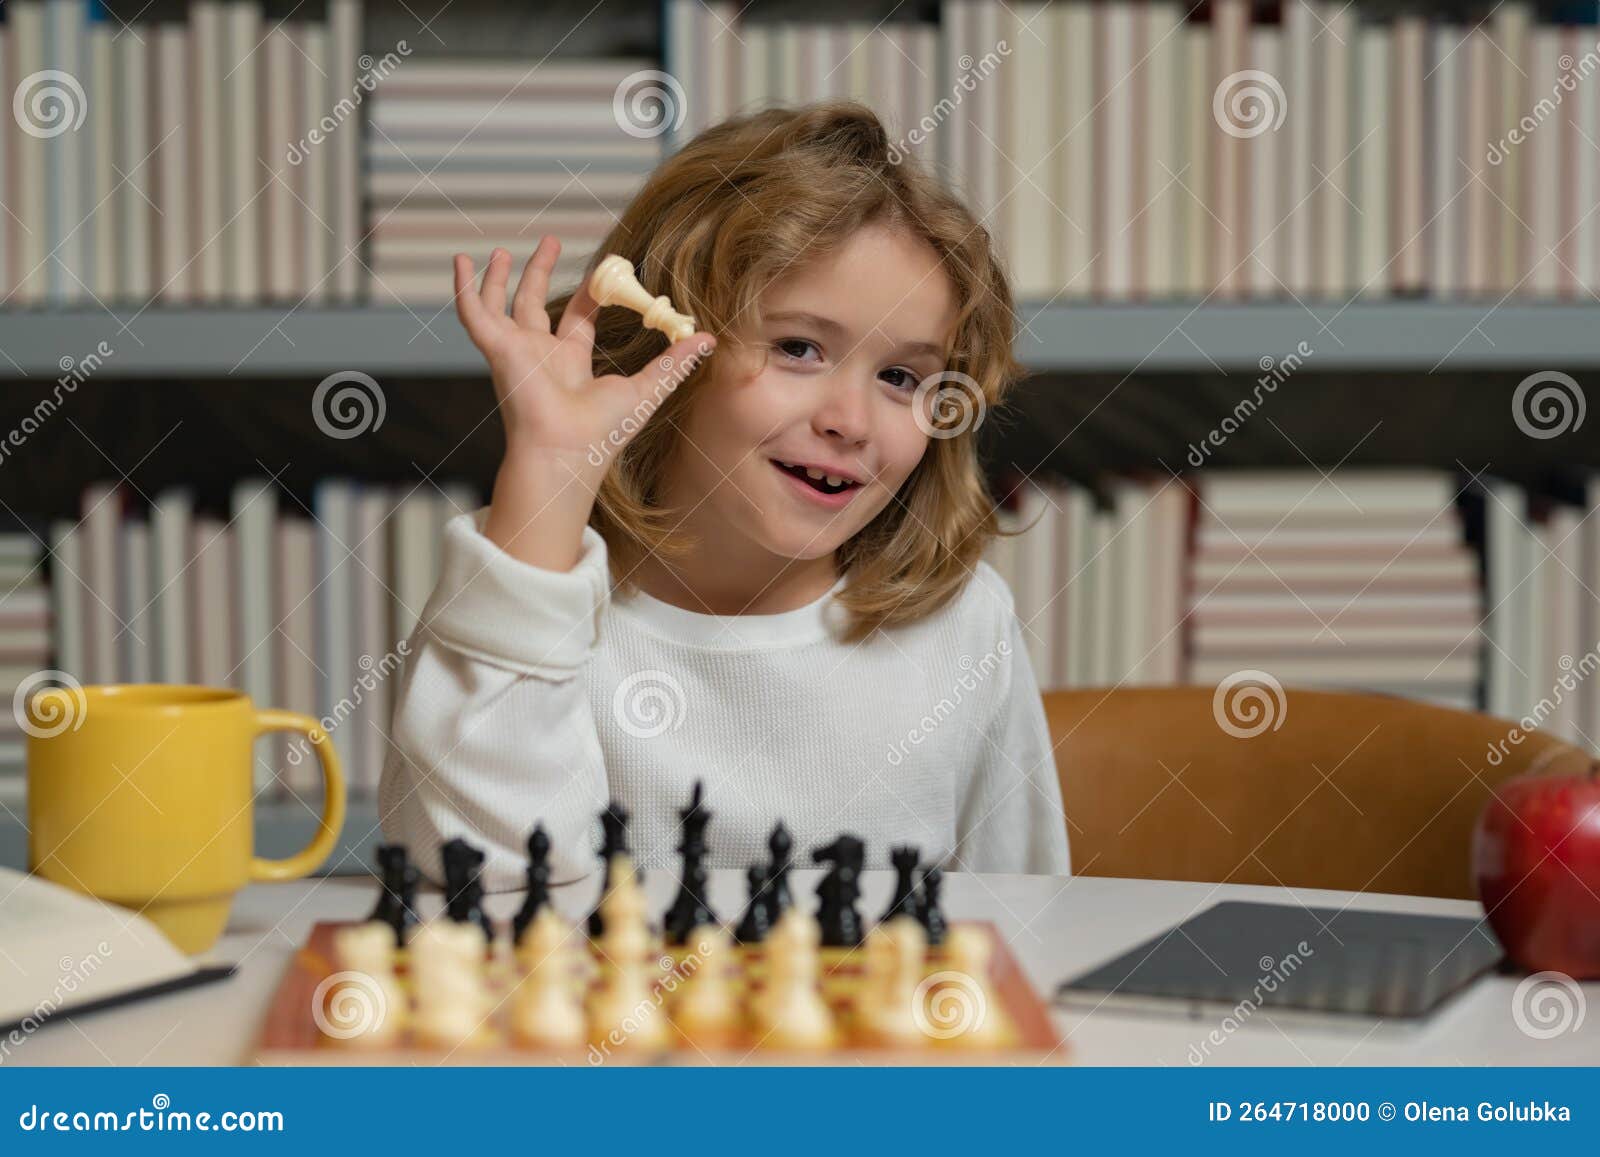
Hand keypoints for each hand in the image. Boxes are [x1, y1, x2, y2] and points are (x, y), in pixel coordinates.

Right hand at [453, 239, 715, 484]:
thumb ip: (675, 362)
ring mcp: (515, 352)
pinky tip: (458, 262)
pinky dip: (464, 288)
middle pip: (535, 305)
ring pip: (501, 306)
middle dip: (541, 273)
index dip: (589, 294)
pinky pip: (473, 314)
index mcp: (571, 364)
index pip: (578, 319)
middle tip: (550, 242)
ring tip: (502, 250)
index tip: (603, 271)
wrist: (568, 452)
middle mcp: (540, 355)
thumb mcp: (647, 388)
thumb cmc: (603, 432)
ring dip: (500, 278)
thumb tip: (708, 338)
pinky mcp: (497, 350)